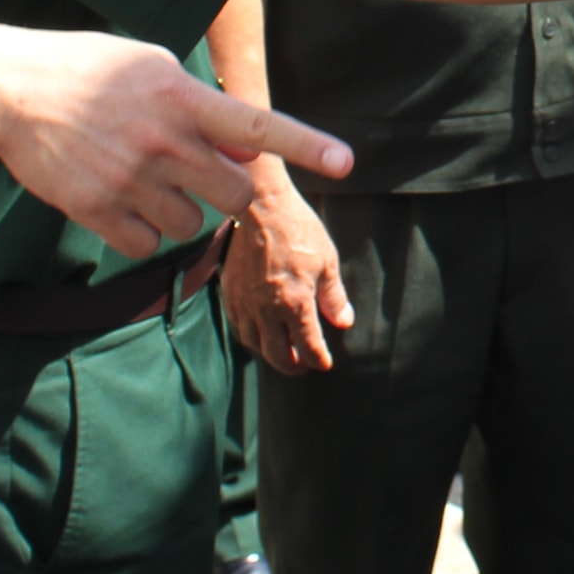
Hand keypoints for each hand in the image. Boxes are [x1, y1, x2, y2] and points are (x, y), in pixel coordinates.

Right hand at [0, 29, 356, 258]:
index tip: (346, 162)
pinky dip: (143, 233)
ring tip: (148, 180)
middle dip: (228, 193)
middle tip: (201, 175)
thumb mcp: (152, 65)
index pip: (258, 126)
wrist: (11, 90)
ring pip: (191, 226)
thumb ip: (201, 104)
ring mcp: (130, 179)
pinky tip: (123, 202)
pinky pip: (147, 245)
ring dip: (182, 213)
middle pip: (234, 196)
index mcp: (183, 98)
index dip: (306, 145)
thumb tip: (246, 142)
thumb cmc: (88, 70)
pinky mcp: (97, 210)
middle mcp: (164, 141)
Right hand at [223, 164, 353, 374]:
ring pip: (253, 344)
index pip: (308, 346)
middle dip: (293, 366)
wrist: (260, 206)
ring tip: (281, 352)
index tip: (324, 363)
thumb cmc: (298, 229)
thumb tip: (344, 322)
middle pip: (278, 355)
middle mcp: (266, 310)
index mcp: (295, 303)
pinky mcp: (229, 291)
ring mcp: (244, 302)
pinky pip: (237, 324)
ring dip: (269, 354)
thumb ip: (334, 296)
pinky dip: (249, 334)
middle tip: (303, 367)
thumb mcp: (327, 260)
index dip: (319, 359)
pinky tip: (258, 330)